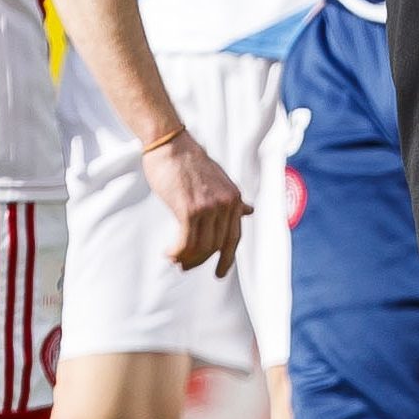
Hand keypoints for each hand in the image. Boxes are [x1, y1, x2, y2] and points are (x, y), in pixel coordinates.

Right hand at [143, 133, 252, 276]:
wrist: (172, 145)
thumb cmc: (190, 162)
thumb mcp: (219, 180)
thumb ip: (232, 199)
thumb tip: (250, 211)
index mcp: (235, 197)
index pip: (234, 236)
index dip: (227, 257)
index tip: (220, 273)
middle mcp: (226, 204)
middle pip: (217, 245)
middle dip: (200, 260)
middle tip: (185, 266)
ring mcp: (209, 207)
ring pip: (201, 247)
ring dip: (186, 258)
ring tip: (175, 259)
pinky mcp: (190, 210)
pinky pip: (186, 242)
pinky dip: (177, 252)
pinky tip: (169, 253)